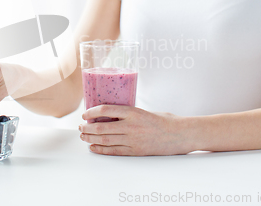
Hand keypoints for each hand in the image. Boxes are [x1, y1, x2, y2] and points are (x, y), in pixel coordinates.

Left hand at [79, 105, 194, 155]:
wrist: (180, 135)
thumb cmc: (164, 121)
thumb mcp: (145, 111)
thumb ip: (129, 113)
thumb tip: (111, 114)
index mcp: (133, 112)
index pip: (106, 110)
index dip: (92, 112)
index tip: (85, 114)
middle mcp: (131, 125)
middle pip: (102, 127)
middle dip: (87, 128)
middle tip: (80, 127)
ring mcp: (133, 139)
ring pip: (105, 139)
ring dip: (91, 138)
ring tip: (83, 137)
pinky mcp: (136, 151)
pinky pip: (114, 151)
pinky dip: (101, 149)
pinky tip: (93, 147)